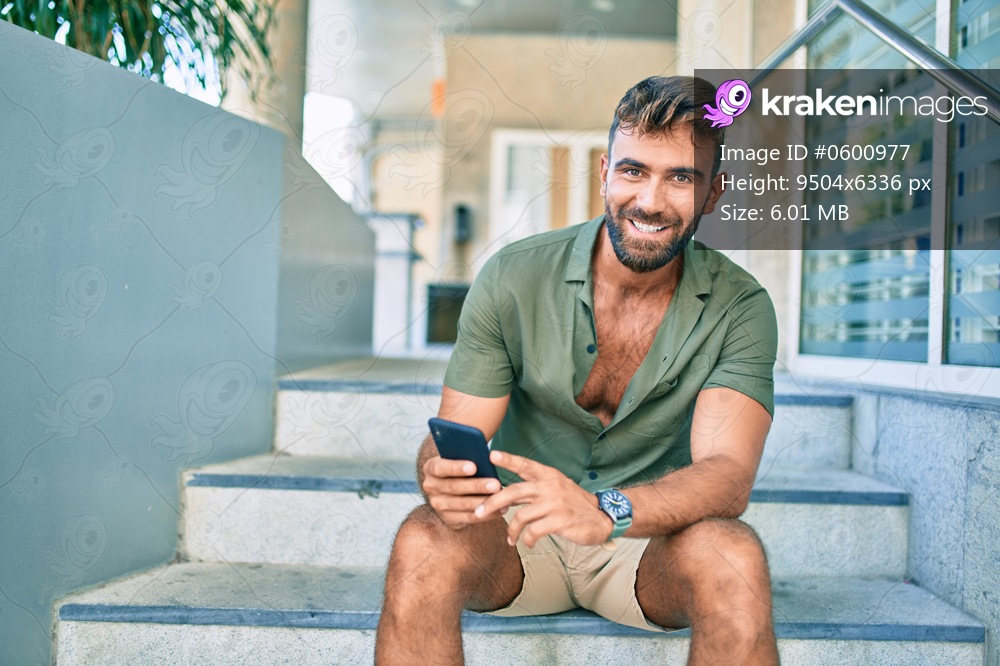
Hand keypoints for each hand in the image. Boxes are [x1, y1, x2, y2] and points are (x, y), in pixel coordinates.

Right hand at [421, 456, 502, 529]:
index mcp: (431, 468)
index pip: (441, 467)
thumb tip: (486, 454)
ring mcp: (438, 505)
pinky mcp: (448, 519)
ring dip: (484, 501)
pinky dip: (486, 514)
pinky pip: (469, 518)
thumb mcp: (459, 458)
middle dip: (477, 486)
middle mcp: (430, 487)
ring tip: (501, 496)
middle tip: (496, 484)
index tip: (474, 466)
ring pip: (462, 504)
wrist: (451, 491)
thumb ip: (466, 454)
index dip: (456, 467)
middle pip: (454, 487)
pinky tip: (500, 509)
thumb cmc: (461, 468)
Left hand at [474, 451, 613, 547]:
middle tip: (478, 513)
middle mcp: (550, 486)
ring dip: (511, 530)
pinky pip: (534, 531)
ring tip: (510, 538)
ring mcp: (555, 504)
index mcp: (549, 475)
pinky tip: (527, 543)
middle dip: (491, 503)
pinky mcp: (560, 521)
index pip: (525, 465)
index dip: (508, 460)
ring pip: (520, 516)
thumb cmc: (573, 504)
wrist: (602, 518)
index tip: (491, 455)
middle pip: (513, 492)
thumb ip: (532, 491)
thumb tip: (503, 496)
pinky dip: (526, 539)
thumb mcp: (555, 489)